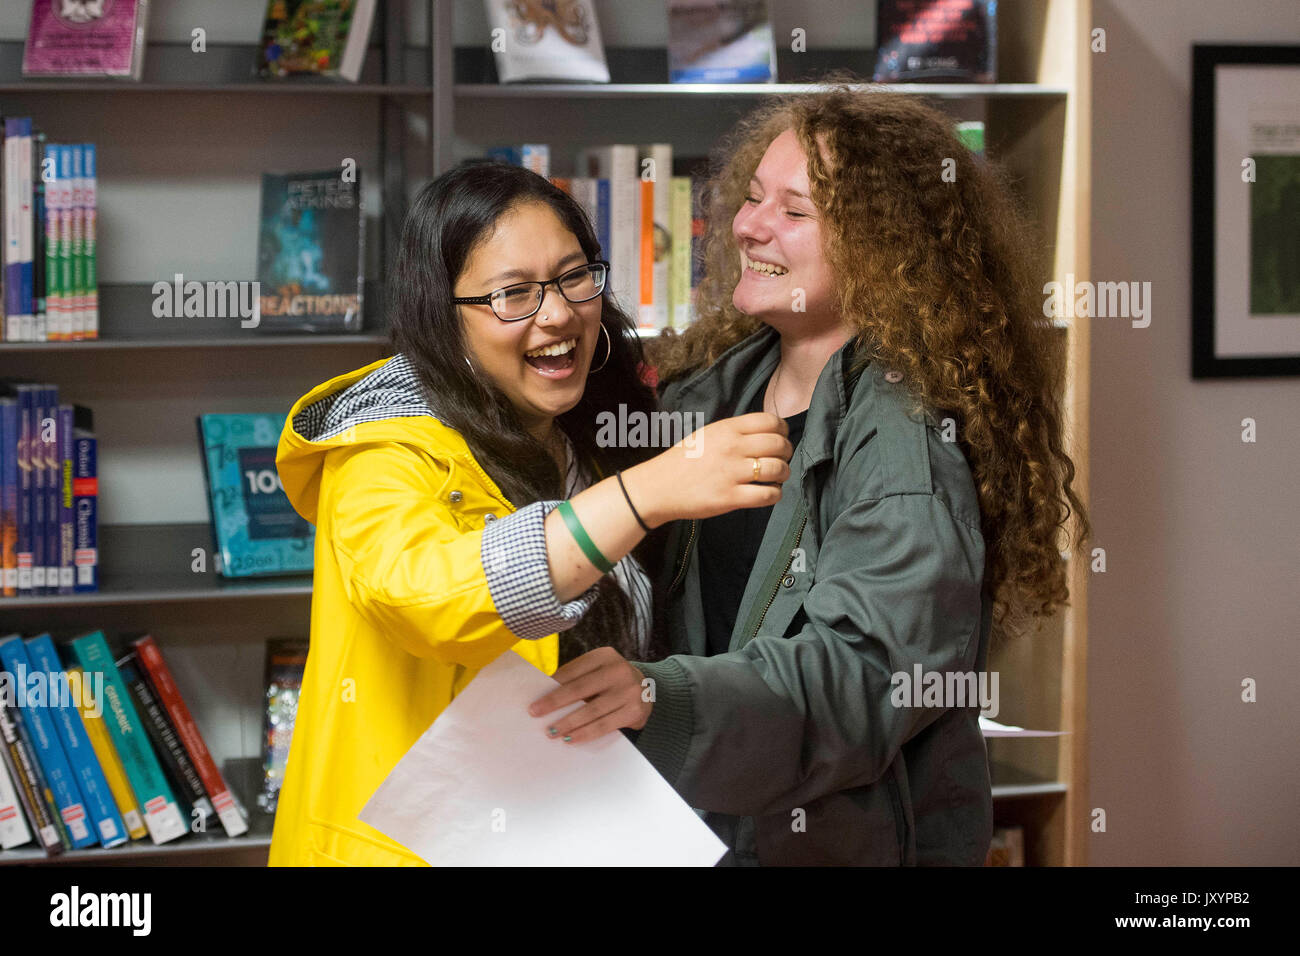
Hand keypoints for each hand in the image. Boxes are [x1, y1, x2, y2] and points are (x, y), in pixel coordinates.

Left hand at [527, 647, 651, 742]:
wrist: (647, 690)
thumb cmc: (610, 682)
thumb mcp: (597, 672)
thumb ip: (576, 679)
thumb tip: (543, 696)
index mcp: (605, 656)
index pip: (573, 671)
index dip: (552, 687)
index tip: (534, 701)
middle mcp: (619, 670)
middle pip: (580, 689)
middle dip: (555, 703)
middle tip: (536, 714)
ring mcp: (629, 690)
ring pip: (592, 710)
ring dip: (568, 723)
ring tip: (551, 731)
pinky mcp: (635, 710)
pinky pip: (604, 725)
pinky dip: (585, 733)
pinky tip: (571, 739)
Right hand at [626, 412, 793, 526]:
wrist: (657, 487)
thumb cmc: (682, 461)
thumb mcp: (707, 435)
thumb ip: (734, 432)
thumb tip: (764, 433)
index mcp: (727, 429)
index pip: (770, 421)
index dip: (783, 431)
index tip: (781, 439)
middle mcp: (732, 448)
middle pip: (778, 444)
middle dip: (786, 453)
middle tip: (781, 460)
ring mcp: (732, 473)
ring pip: (777, 469)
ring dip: (783, 474)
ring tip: (776, 478)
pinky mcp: (730, 497)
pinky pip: (767, 495)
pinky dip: (775, 494)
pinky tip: (769, 493)